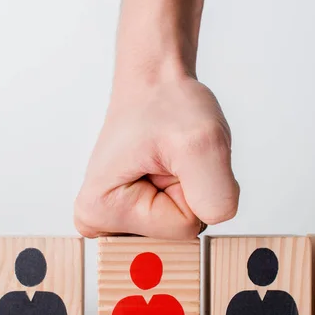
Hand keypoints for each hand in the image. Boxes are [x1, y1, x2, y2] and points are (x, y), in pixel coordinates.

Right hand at [74, 77, 239, 239]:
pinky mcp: (131, 211)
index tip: (169, 156)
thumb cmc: (167, 103)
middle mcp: (100, 222)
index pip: (182, 228)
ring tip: (167, 157)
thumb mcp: (203, 143)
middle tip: (170, 156)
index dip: (190, 187)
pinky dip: (186, 189)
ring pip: (183, 223)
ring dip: (188, 188)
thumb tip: (214, 222)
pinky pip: (180, 216)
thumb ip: (215, 196)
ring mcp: (117, 218)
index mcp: (98, 212)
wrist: (155, 82)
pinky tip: (166, 164)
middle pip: (180, 233)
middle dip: (189, 191)